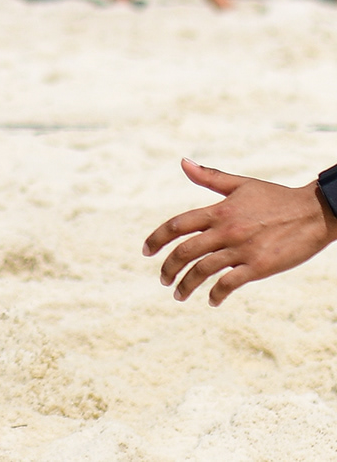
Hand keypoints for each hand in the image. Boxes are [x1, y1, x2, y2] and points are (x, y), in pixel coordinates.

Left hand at [142, 158, 336, 304]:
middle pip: (185, 252)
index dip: (157, 238)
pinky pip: (229, 283)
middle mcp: (225, 230)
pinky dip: (217, 294)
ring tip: (179, 294)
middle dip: (169, 268)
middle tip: (163, 279)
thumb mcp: (241, 184)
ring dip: (187, 285)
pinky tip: (212, 300)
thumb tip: (183, 162)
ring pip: (203, 270)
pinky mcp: (259, 266)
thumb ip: (210, 177)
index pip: (177, 225)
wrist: (315, 212)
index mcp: (218, 211)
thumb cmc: (276, 197)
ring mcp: (242, 249)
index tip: (147, 251)